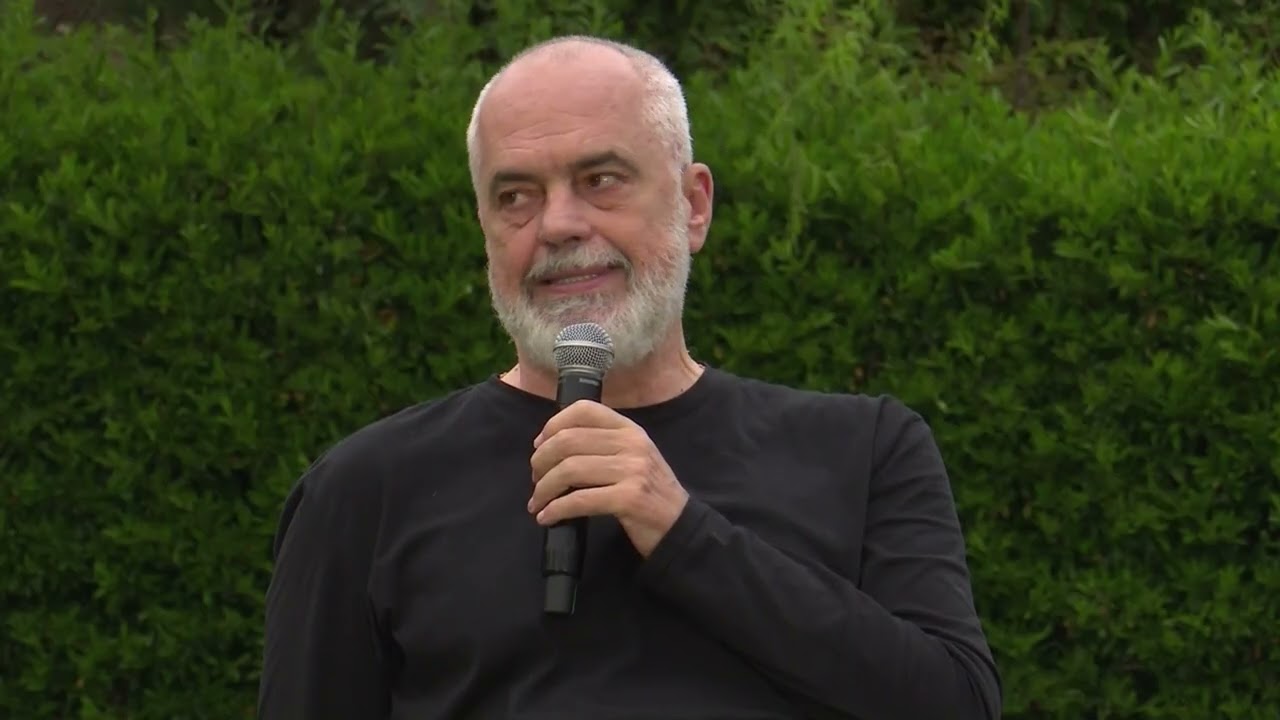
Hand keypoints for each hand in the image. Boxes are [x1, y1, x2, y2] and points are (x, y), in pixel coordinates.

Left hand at [528, 400, 687, 557]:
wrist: (680, 526)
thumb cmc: (649, 492)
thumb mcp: (632, 457)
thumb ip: (602, 445)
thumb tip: (550, 445)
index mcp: (630, 429)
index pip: (584, 410)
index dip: (553, 425)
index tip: (539, 445)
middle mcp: (632, 444)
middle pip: (568, 441)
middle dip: (541, 462)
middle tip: (535, 480)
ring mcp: (632, 470)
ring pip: (569, 470)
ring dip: (544, 489)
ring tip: (537, 503)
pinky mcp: (629, 499)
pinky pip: (579, 500)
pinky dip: (556, 510)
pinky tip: (547, 518)